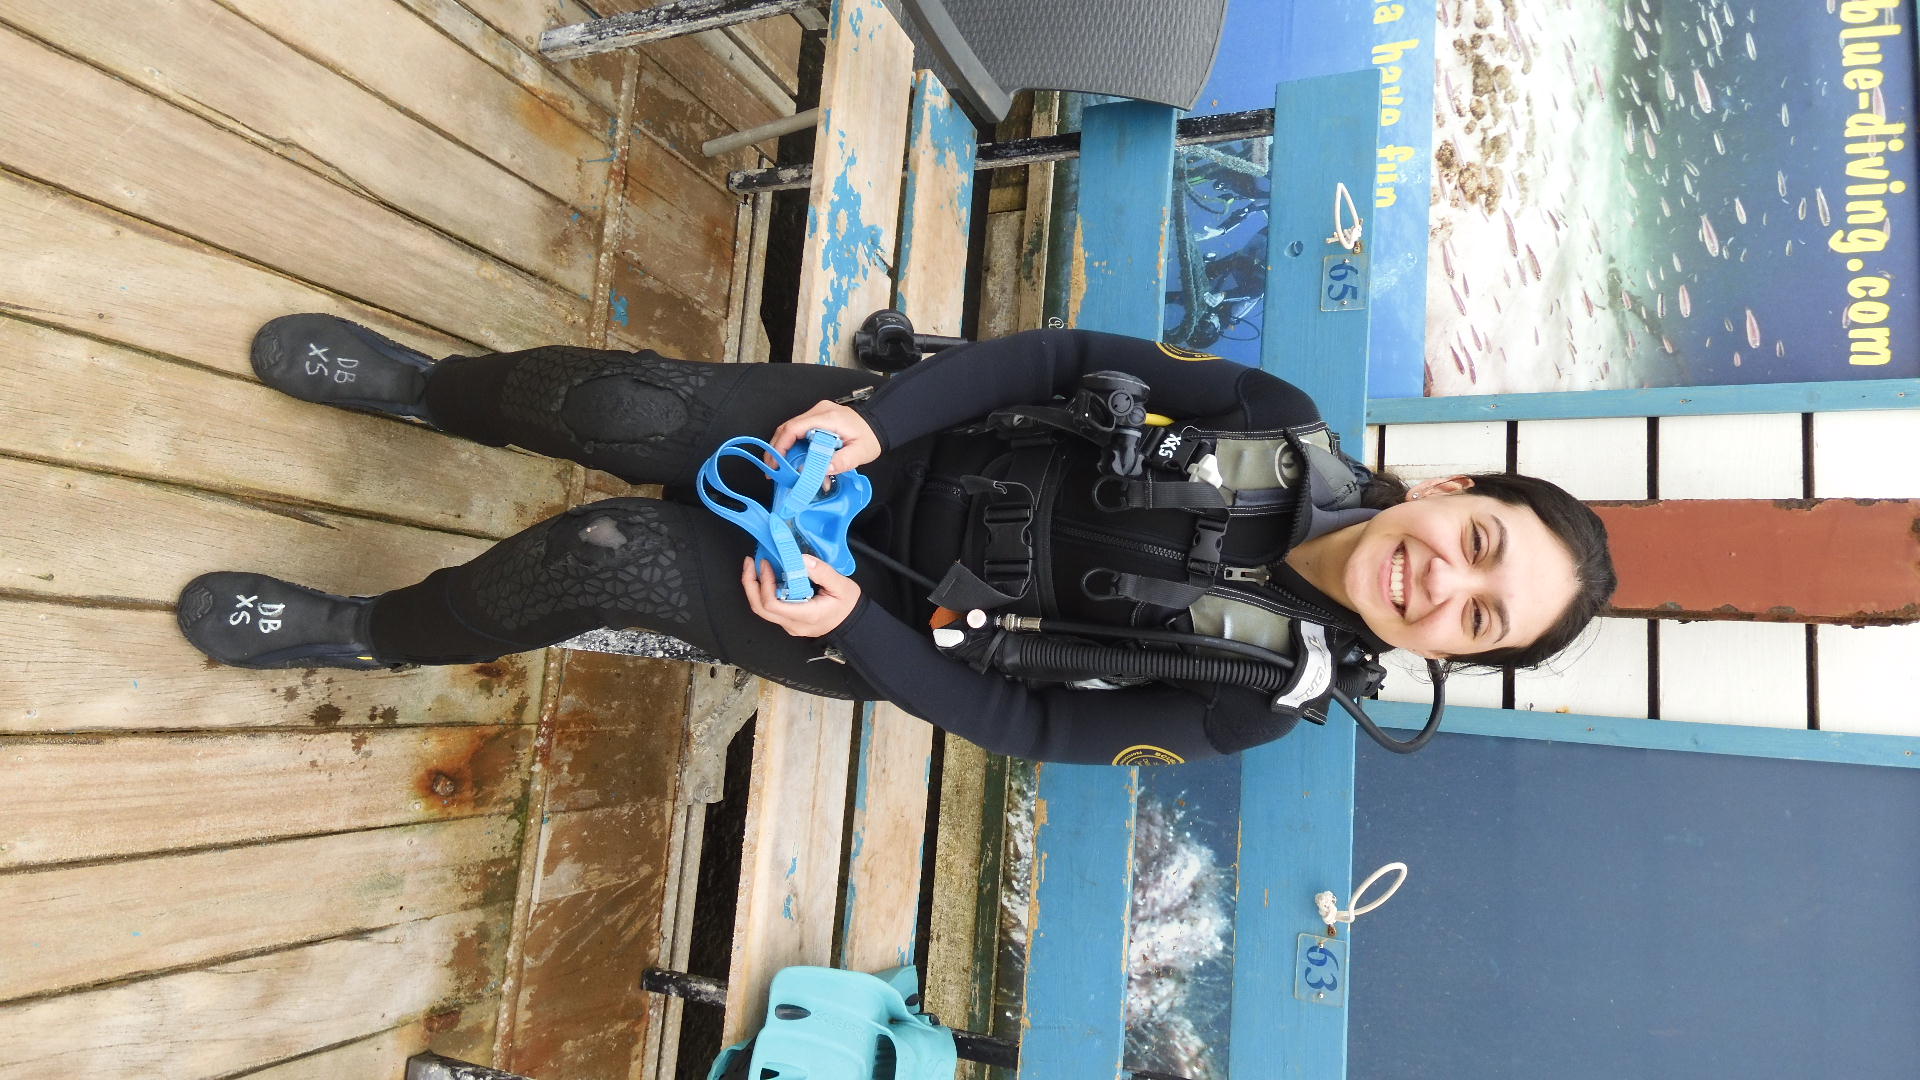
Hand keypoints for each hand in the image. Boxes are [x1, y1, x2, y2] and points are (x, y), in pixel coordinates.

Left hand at [742, 555, 860, 636]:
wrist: (852, 622)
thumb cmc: (848, 605)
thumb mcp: (841, 585)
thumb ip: (822, 572)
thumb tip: (801, 559)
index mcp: (806, 615)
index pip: (772, 604)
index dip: (765, 583)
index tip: (766, 564)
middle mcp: (793, 623)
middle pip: (760, 608)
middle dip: (750, 583)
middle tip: (751, 562)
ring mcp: (789, 625)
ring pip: (762, 610)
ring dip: (754, 587)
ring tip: (754, 567)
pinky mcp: (788, 621)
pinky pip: (769, 609)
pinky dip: (763, 591)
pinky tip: (766, 577)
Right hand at [768, 399, 880, 474]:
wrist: (878, 424)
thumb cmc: (870, 438)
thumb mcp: (860, 453)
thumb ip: (842, 461)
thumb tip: (822, 470)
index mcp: (827, 417)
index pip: (795, 427)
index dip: (781, 445)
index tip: (775, 463)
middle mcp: (818, 411)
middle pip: (787, 427)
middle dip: (775, 449)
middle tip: (771, 470)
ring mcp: (816, 413)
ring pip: (790, 429)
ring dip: (781, 448)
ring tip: (777, 468)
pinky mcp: (816, 418)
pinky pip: (798, 430)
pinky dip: (791, 445)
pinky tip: (789, 460)